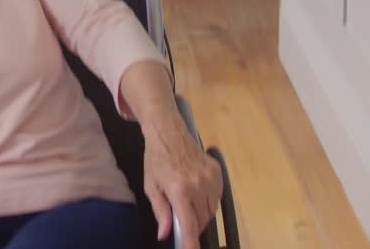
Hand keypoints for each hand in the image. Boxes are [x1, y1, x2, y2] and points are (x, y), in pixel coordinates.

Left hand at [141, 110, 222, 247]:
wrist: (169, 132)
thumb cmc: (157, 159)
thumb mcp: (152, 186)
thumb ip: (160, 212)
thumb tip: (165, 234)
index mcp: (179, 189)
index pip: (190, 225)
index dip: (192, 243)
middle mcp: (198, 185)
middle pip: (202, 220)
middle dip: (193, 226)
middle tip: (182, 221)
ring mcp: (210, 178)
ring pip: (212, 211)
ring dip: (201, 214)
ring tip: (188, 203)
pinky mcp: (217, 172)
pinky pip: (217, 197)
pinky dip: (208, 201)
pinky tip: (197, 193)